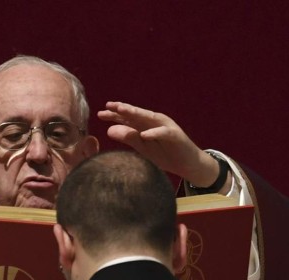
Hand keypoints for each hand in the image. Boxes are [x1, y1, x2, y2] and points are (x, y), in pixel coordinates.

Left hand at [97, 101, 218, 185]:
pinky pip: (163, 133)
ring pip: (148, 119)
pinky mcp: (175, 135)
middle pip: (136, 114)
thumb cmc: (164, 154)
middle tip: (109, 106)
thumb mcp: (142, 148)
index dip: (114, 115)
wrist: (187, 164)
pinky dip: (154, 133)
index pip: (128, 118)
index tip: (100, 114)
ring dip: (135, 114)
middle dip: (122, 109)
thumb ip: (128, 138)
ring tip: (122, 111)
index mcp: (145, 125)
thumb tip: (109, 130)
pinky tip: (144, 134)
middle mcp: (154, 122)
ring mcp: (165, 127)